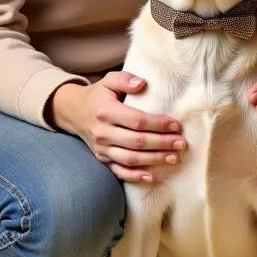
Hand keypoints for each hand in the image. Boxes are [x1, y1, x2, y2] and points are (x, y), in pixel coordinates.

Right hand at [48, 73, 184, 183]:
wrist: (74, 112)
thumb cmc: (98, 95)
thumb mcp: (109, 80)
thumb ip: (125, 79)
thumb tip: (142, 84)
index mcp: (106, 111)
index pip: (137, 120)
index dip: (158, 124)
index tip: (177, 125)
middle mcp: (103, 132)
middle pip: (137, 142)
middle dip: (162, 143)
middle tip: (181, 143)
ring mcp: (101, 149)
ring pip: (130, 158)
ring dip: (154, 160)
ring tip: (174, 157)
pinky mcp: (102, 159)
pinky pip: (118, 171)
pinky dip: (135, 176)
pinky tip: (152, 177)